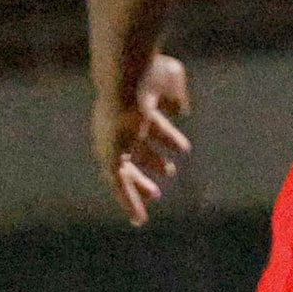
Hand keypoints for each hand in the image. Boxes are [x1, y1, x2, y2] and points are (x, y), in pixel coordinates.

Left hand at [93, 52, 191, 225]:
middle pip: (131, 147)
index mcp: (131, 102)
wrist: (127, 77)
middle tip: (169, 170)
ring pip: (122, 169)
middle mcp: (116, 122)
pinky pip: (117, 183)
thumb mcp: (171, 79)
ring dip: (140, 183)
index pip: (148, 123)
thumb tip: (180, 110)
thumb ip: (174, 94)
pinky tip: (138, 218)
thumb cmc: (150, 73)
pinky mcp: (108, 155)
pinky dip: (127, 201)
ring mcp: (110, 140)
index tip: (184, 148)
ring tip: (156, 195)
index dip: (165, 135)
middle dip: (150, 160)